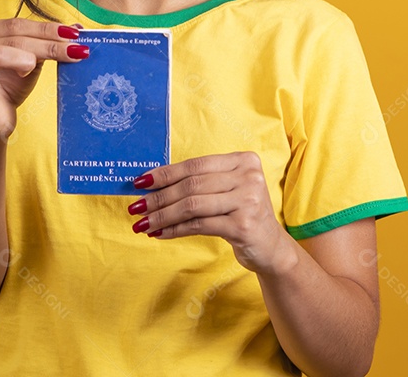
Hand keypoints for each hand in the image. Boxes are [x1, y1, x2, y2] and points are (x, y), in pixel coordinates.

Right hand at [0, 18, 87, 143]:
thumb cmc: (10, 86)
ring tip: (33, 66)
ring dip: (23, 57)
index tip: (74, 33)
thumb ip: (47, 43)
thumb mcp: (31, 61)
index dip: (46, 28)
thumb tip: (77, 27)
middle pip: (12, 36)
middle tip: (74, 50)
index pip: (16, 24)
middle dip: (46, 43)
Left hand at [127, 151, 291, 273]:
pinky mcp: (243, 225)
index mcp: (244, 160)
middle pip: (192, 185)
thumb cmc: (242, 214)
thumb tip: (152, 184)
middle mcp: (249, 176)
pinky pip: (199, 225)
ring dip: (162, 215)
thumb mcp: (227, 191)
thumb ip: (200, 182)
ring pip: (192, 205)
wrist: (271, 247)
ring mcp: (248, 200)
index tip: (140, 182)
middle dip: (159, 197)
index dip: (165, 173)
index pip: (195, 165)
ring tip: (143, 223)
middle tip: (135, 206)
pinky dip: (175, 229)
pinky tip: (160, 234)